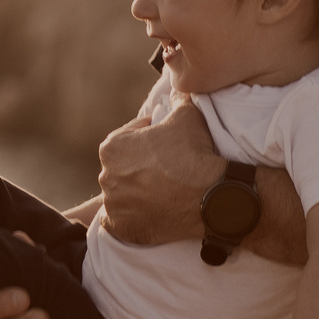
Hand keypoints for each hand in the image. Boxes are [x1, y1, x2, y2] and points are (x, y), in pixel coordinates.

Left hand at [98, 105, 219, 246]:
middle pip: (122, 168)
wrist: (213, 196)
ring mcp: (113, 206)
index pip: (127, 139)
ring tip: (158, 191)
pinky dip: (128, 219)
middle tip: (164, 169)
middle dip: (139, 166)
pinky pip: (118, 223)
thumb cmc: (196, 153)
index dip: (146, 138)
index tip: (162, 143)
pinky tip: (141, 213)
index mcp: (112, 148)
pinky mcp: (122, 229)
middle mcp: (105, 177)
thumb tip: (176, 89)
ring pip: (121, 195)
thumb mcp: (186, 114)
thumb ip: (176, 99)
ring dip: (134, 192)